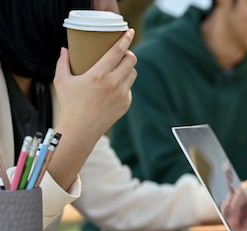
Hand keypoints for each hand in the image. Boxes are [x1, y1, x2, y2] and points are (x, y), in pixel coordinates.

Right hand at [48, 29, 136, 190]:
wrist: (81, 129)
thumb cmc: (69, 104)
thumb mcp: (62, 81)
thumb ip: (63, 63)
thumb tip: (64, 49)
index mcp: (99, 74)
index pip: (118, 52)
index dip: (125, 40)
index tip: (129, 32)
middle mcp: (113, 83)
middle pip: (131, 60)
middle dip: (128, 54)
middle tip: (122, 53)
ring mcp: (122, 94)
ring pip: (132, 73)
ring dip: (127, 68)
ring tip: (118, 68)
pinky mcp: (126, 103)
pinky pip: (129, 88)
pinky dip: (124, 84)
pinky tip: (114, 86)